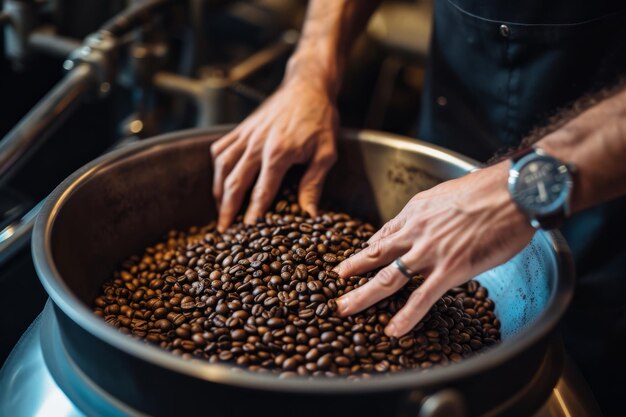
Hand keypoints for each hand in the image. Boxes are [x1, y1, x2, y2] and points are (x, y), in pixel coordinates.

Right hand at [210, 74, 337, 231]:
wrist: (308, 85)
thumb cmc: (320, 118)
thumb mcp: (326, 153)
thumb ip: (314, 184)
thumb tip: (309, 215)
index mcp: (279, 152)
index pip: (262, 191)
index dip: (252, 214)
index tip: (247, 233)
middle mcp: (257, 143)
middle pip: (235, 181)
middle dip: (227, 209)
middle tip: (224, 231)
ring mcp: (246, 134)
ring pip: (223, 166)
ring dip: (219, 190)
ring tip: (220, 209)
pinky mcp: (241, 127)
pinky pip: (221, 148)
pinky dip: (218, 166)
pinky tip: (221, 179)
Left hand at [334, 162, 534, 336]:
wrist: (512, 191)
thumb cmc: (489, 189)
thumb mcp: (449, 193)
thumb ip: (435, 210)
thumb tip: (435, 217)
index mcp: (416, 211)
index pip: (385, 234)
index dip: (370, 249)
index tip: (359, 258)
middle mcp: (415, 231)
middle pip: (376, 255)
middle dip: (352, 270)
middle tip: (334, 283)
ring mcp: (429, 252)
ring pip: (387, 277)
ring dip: (363, 295)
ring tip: (344, 308)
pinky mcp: (450, 270)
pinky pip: (422, 298)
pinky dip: (405, 317)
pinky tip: (392, 331)